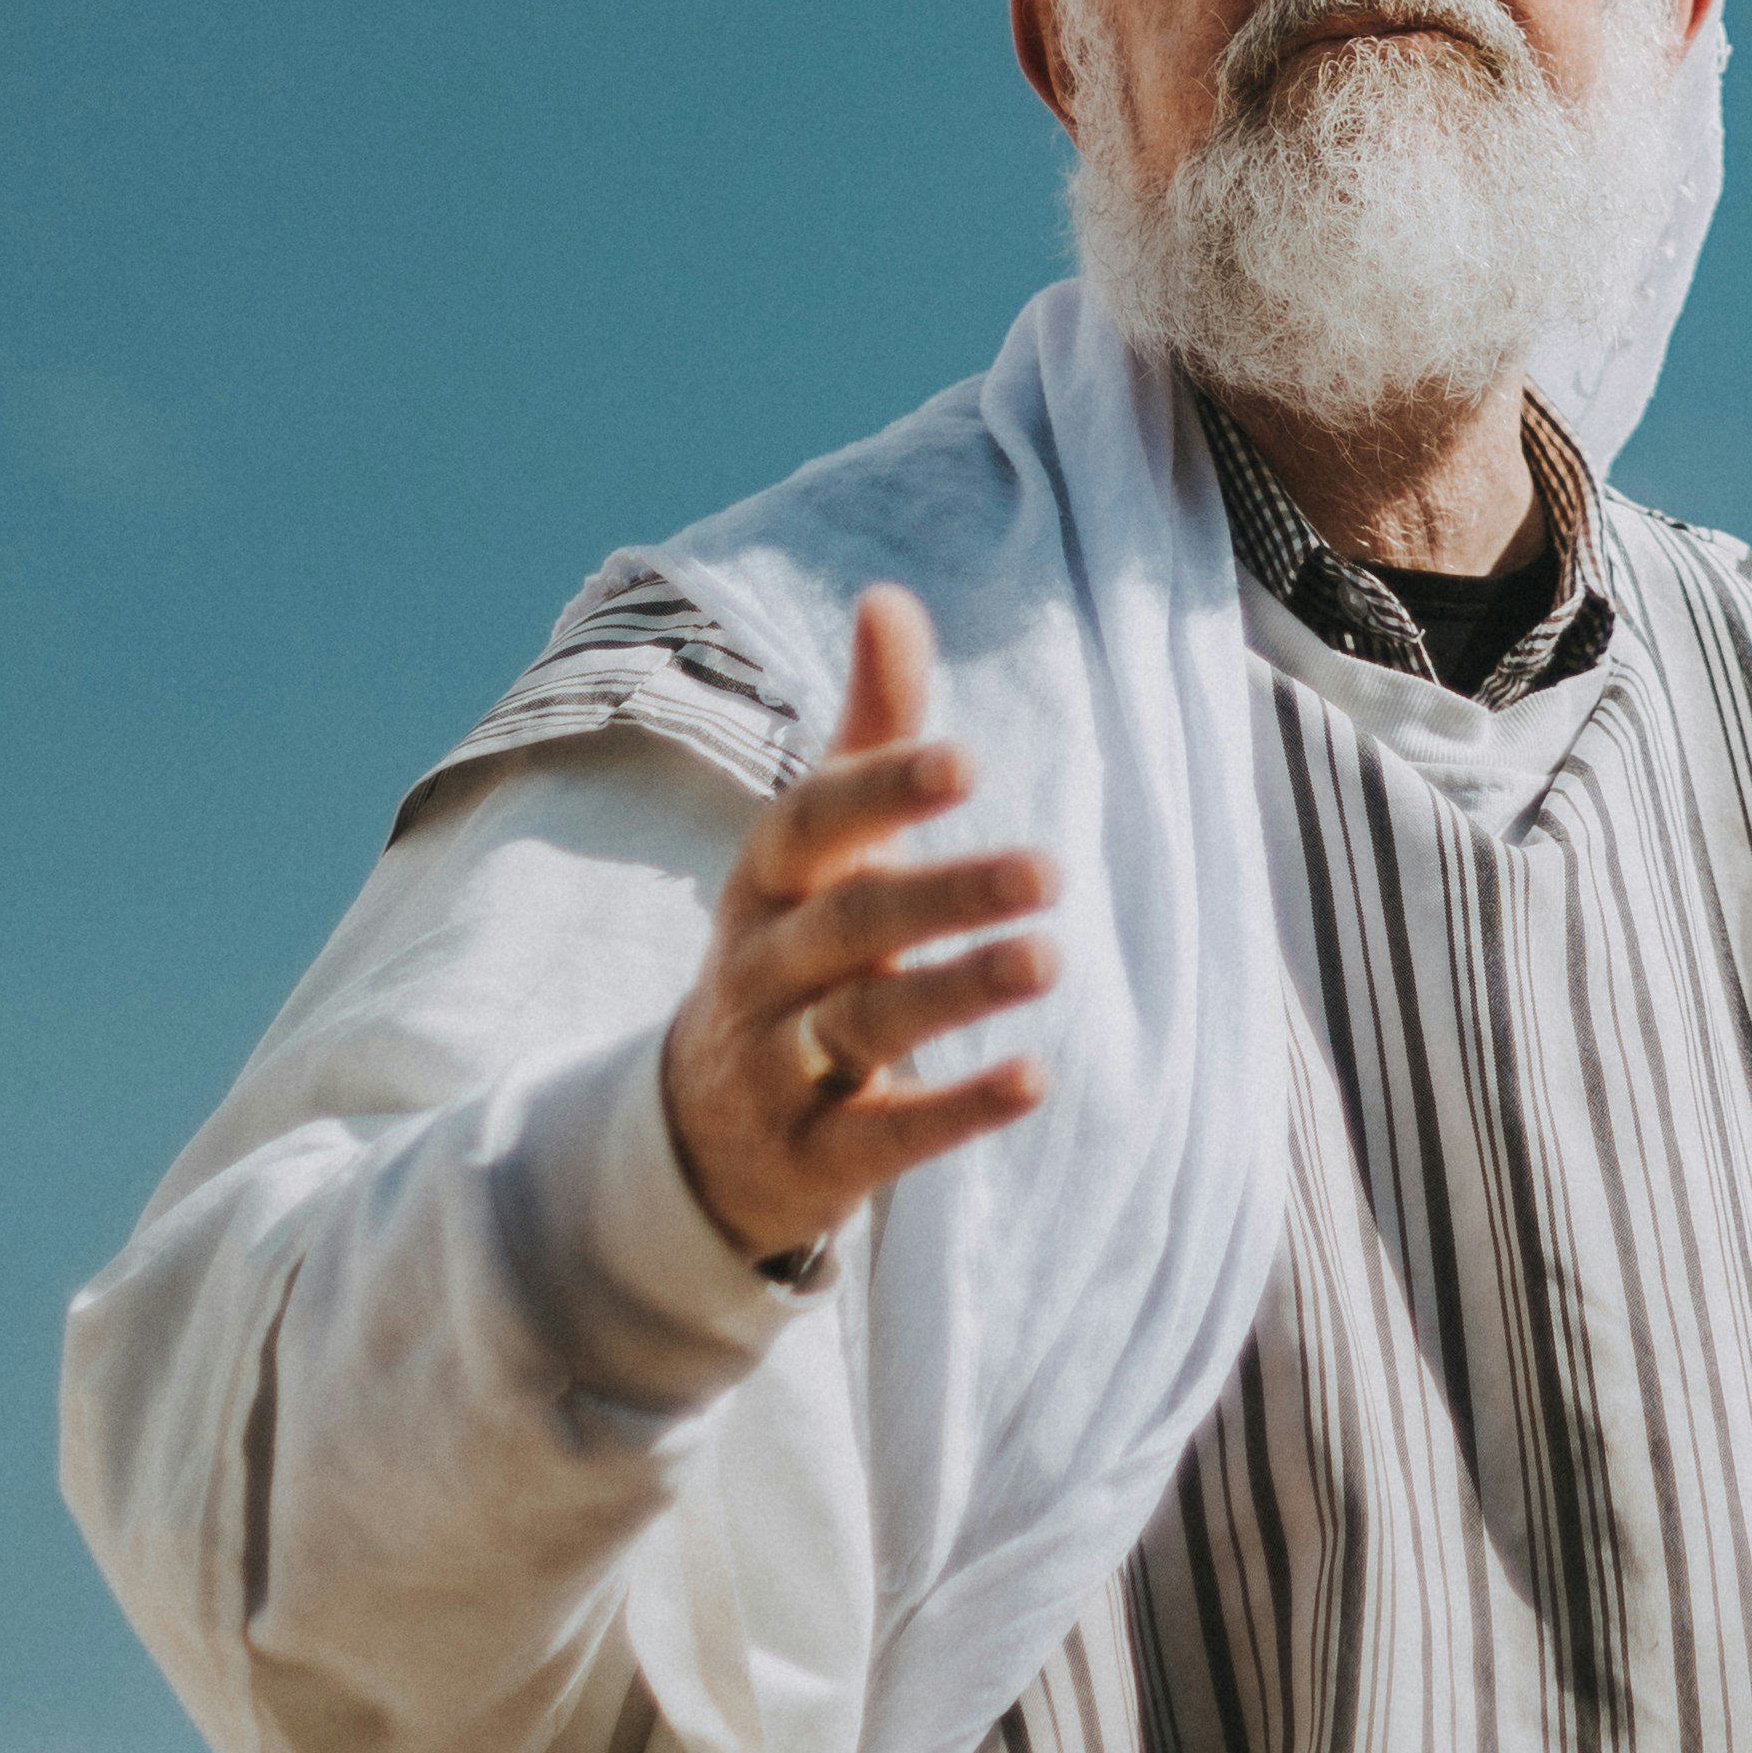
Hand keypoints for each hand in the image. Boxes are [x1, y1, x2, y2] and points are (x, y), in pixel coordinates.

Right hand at [655, 588, 1059, 1268]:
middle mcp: (764, 967)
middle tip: (1051, 870)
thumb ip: (870, 727)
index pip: (810, 822)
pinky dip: (954, 1110)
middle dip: (944, 894)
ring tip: (1050, 957)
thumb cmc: (794, 946)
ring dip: (958, 989)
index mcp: (768, 881)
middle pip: (851, 924)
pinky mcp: (814, 1157)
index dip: (879, 790)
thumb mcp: (819, 846)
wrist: (700, 1131)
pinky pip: (883, 1136)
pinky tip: (1033, 1081)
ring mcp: (780, 1067)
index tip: (964, 757)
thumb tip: (890, 595)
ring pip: (866, 1024)